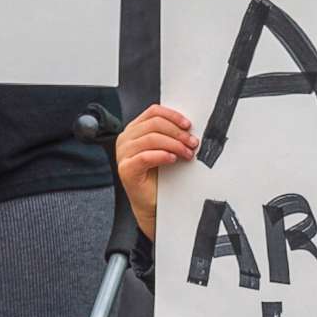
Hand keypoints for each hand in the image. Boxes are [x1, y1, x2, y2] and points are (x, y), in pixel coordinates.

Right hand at [116, 105, 197, 238]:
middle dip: (177, 133)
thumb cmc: (159, 177)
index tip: (188, 125)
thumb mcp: (166, 149)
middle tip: (193, 143)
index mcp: (134, 130)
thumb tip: (189, 127)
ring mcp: (123, 154)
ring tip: (187, 154)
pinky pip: (145, 157)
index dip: (173, 116)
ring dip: (174, 144)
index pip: (153, 112)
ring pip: (151, 138)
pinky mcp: (126, 169)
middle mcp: (126, 139)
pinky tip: (173, 159)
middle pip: (154, 124)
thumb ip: (170, 135)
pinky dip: (162, 155)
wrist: (151, 204)